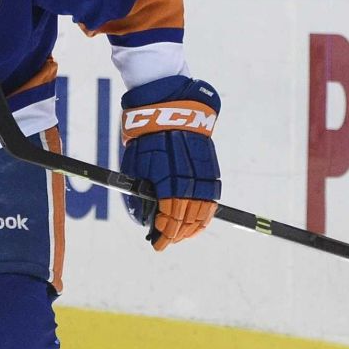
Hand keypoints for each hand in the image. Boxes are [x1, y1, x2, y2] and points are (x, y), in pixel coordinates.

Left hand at [119, 76, 220, 250]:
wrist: (169, 106)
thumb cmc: (145, 136)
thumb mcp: (136, 167)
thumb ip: (142, 192)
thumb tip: (143, 215)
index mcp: (170, 184)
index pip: (170, 220)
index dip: (164, 235)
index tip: (156, 243)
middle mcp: (190, 183)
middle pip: (187, 219)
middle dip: (177, 233)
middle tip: (166, 240)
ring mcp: (204, 175)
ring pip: (204, 211)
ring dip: (193, 226)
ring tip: (184, 234)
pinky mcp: (212, 167)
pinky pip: (213, 197)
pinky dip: (207, 212)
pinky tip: (200, 218)